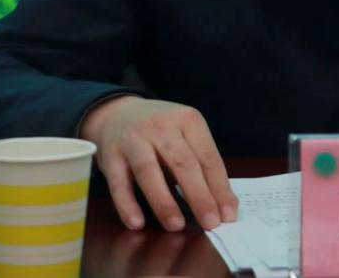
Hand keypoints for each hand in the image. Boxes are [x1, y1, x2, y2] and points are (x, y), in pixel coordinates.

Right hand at [79, 96, 238, 232]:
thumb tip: (222, 204)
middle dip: (199, 196)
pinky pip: (118, 182)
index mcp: (187, 119)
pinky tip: (137, 223)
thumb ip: (200, 164)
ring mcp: (133, 138)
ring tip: (177, 226)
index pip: (208, 157)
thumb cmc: (160, 132)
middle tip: (210, 223)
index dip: (219, 188)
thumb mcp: (184, 135)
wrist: (117, 112)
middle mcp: (161, 125)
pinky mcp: (110, 154)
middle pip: (183, 163)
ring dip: (164, 201)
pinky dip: (127, 204)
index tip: (228, 215)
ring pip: (149, 171)